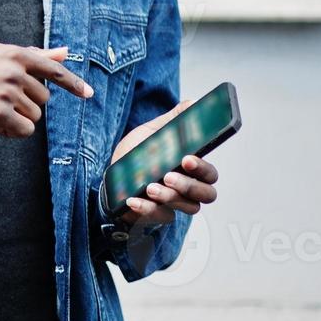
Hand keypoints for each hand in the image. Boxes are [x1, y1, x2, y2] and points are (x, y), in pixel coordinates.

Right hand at [0, 42, 92, 137]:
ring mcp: (7, 93)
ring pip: (34, 116)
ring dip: (17, 118)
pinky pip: (24, 130)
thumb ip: (32, 54)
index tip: (89, 94)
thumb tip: (64, 52)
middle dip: (27, 104)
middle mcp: (14, 72)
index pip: (53, 69)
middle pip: (43, 99)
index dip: (74, 83)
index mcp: (15, 54)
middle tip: (0, 99)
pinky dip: (12, 132)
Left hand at [110, 100, 219, 225]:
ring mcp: (175, 204)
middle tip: (169, 175)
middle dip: (190, 185)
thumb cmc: (136, 155)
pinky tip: (133, 199)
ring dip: (169, 197)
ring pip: (189, 207)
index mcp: (190, 168)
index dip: (203, 168)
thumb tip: (193, 103)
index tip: (188, 158)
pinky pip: (161, 217)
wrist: (110, 177)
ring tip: (149, 186)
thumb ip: (172, 120)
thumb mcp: (151, 133)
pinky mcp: (158, 215)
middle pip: (207, 194)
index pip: (210, 173)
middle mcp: (188, 188)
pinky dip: (147, 208)